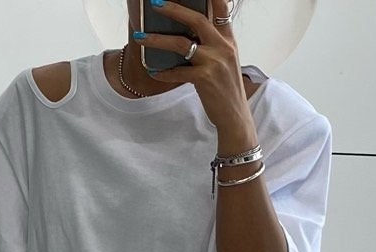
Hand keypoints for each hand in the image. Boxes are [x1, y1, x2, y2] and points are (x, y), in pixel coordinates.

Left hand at [134, 0, 253, 137]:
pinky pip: (178, 72)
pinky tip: (153, 72)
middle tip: (155, 3)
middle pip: (197, 19)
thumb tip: (190, 34)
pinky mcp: (205, 79)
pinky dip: (164, 72)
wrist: (235, 117)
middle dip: (174, 9)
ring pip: (181, 44)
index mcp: (228, 40)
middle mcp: (223, 47)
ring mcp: (214, 63)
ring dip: (157, 40)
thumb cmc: (227, 90)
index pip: (221, 9)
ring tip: (140, 37)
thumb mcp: (226, 61)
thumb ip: (213, 44)